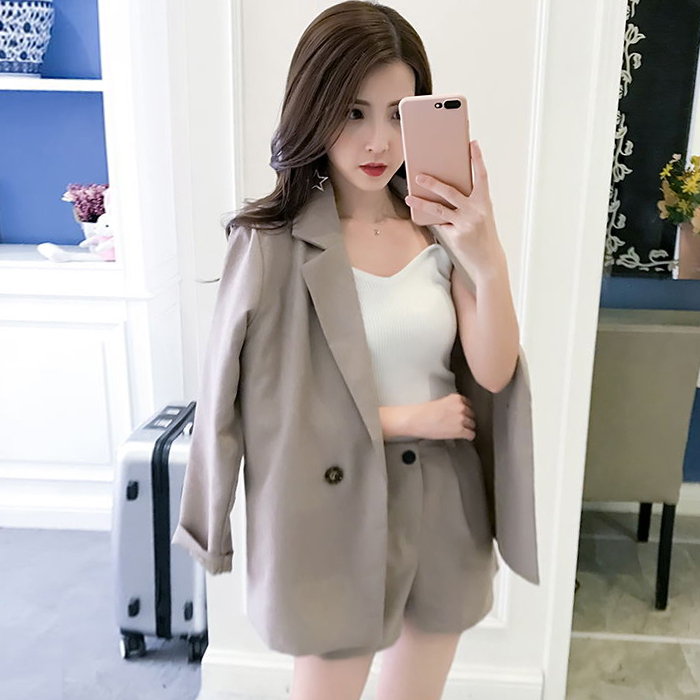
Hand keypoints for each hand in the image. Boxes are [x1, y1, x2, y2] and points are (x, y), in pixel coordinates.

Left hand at [404, 140, 502, 275]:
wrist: (488, 259)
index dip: (477, 159)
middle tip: (419, 175)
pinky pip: (439, 224)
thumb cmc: (482, 233)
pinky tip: (422, 216)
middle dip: (433, 183)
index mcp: (484, 201)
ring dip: (421, 202)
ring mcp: (465, 223)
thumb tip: (445, 189)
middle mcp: (476, 210)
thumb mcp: (480, 214)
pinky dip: (431, 220)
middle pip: (451, 192)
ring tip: (409, 196)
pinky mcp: (456, 235)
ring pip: (438, 209)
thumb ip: (468, 201)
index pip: (481, 176)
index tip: (472, 143)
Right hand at [411, 394, 476, 440]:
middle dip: (466, 420)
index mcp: (456, 398)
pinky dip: (467, 437)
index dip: (464, 411)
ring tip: (457, 430)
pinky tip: (463, 436)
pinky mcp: (460, 430)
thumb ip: (452, 405)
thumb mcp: (441, 403)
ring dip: (466, 428)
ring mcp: (462, 419)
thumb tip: (459, 413)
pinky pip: (471, 435)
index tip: (461, 415)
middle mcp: (461, 407)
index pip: (469, 405)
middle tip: (457, 424)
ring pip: (472, 425)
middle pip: (472, 415)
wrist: (416, 420)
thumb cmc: (424, 413)